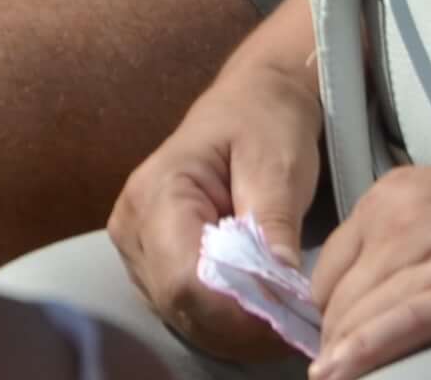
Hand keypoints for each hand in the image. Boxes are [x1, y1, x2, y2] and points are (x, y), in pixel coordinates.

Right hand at [111, 47, 329, 363]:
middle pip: (180, 304)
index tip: (289, 320)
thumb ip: (274, 226)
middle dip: (240, 326)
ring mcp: (137, 248)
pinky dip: (225, 321)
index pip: (186, 278)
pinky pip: (185, 308)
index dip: (236, 311)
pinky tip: (262, 315)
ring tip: (285, 322)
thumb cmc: (265, 122)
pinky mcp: (152, 263)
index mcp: (157, 192)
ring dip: (235, 329)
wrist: (252, 101)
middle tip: (297, 328)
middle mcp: (133, 225)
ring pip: (181, 314)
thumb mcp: (279, 166)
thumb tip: (281, 291)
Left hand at [305, 136, 430, 379]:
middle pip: (338, 299)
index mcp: (391, 195)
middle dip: (336, 339)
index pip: (329, 268)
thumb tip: (383, 279)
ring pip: (361, 318)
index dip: (331, 309)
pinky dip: (368, 353)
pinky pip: (401, 327)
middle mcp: (398, 220)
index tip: (336, 335)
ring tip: (340, 379)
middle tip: (342, 368)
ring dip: (346, 354)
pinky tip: (341, 373)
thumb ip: (409, 231)